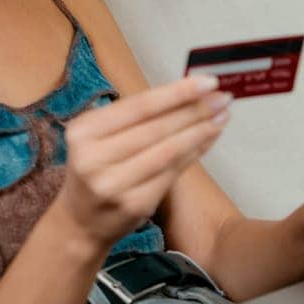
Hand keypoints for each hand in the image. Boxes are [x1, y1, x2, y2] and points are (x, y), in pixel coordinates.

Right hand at [54, 76, 230, 248]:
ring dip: (201, 130)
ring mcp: (114, 184)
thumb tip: (187, 90)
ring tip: (223, 116)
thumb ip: (135, 116)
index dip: (177, 93)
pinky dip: (195, 152)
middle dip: (196, 109)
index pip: (140, 106)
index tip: (207, 81)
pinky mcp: (135, 205)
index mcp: (84, 131)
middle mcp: (93, 158)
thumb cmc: (96, 169)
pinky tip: (209, 139)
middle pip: (157, 127)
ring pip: (168, 150)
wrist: (80, 223)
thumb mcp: (98, 136)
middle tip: (223, 97)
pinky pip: (173, 172)